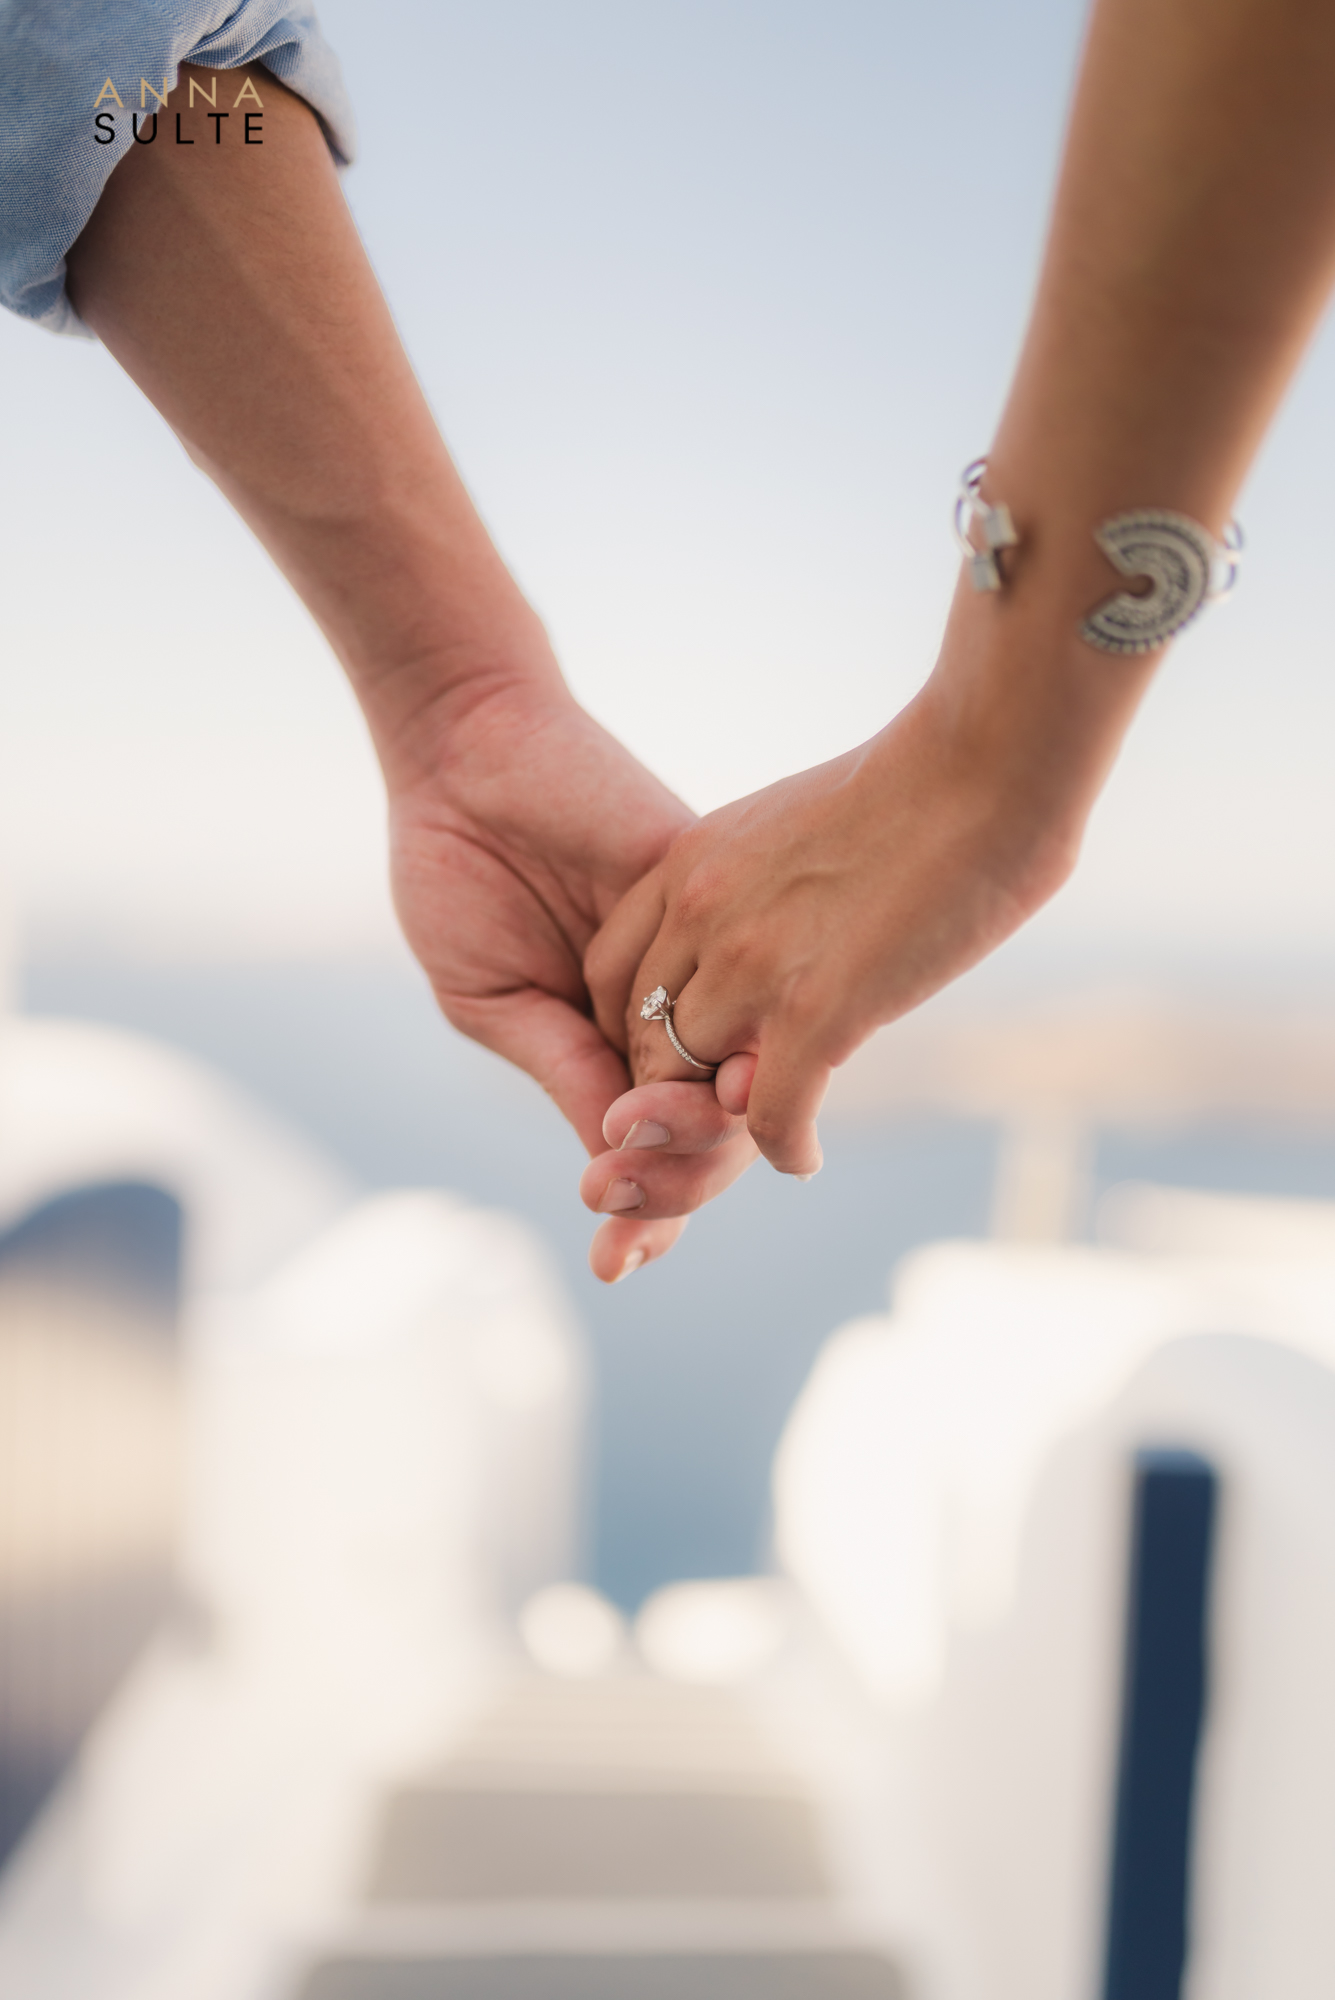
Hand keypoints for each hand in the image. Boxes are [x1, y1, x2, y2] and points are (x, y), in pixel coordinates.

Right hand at [387, 668, 729, 1280]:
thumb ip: (565, 1077)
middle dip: (670, 1190)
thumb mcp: (496, 1001)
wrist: (465, 754)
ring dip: (691, 1144)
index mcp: (614, 1042)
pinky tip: (703, 1105)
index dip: (643, 1209)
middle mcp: (671, 1009)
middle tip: (621, 1216)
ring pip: (730, 1076)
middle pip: (706, 1127)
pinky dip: (721, 1057)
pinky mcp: (714, 897)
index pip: (651, 1143)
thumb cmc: (460, 874)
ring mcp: (699, 959)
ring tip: (635, 1174)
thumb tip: (616, 1168)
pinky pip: (738, 993)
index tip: (614, 1264)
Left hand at [580, 646, 1088, 1258]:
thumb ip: (760, 885)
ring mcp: (753, 967)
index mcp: (690, 865)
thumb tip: (782, 927)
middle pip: (641, 1038)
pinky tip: (804, 1159)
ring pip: (689, 1083)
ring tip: (762, 1135)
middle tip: (714, 1113)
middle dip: (669, 1086)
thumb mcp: (792, 826)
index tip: (678, 1052)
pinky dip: (785, 1149)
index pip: (610, 973)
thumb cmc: (919, 784)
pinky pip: (768, 1117)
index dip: (634, 1026)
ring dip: (721, 1122)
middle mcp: (701, 917)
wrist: (985, 762)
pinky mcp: (816, 1013)